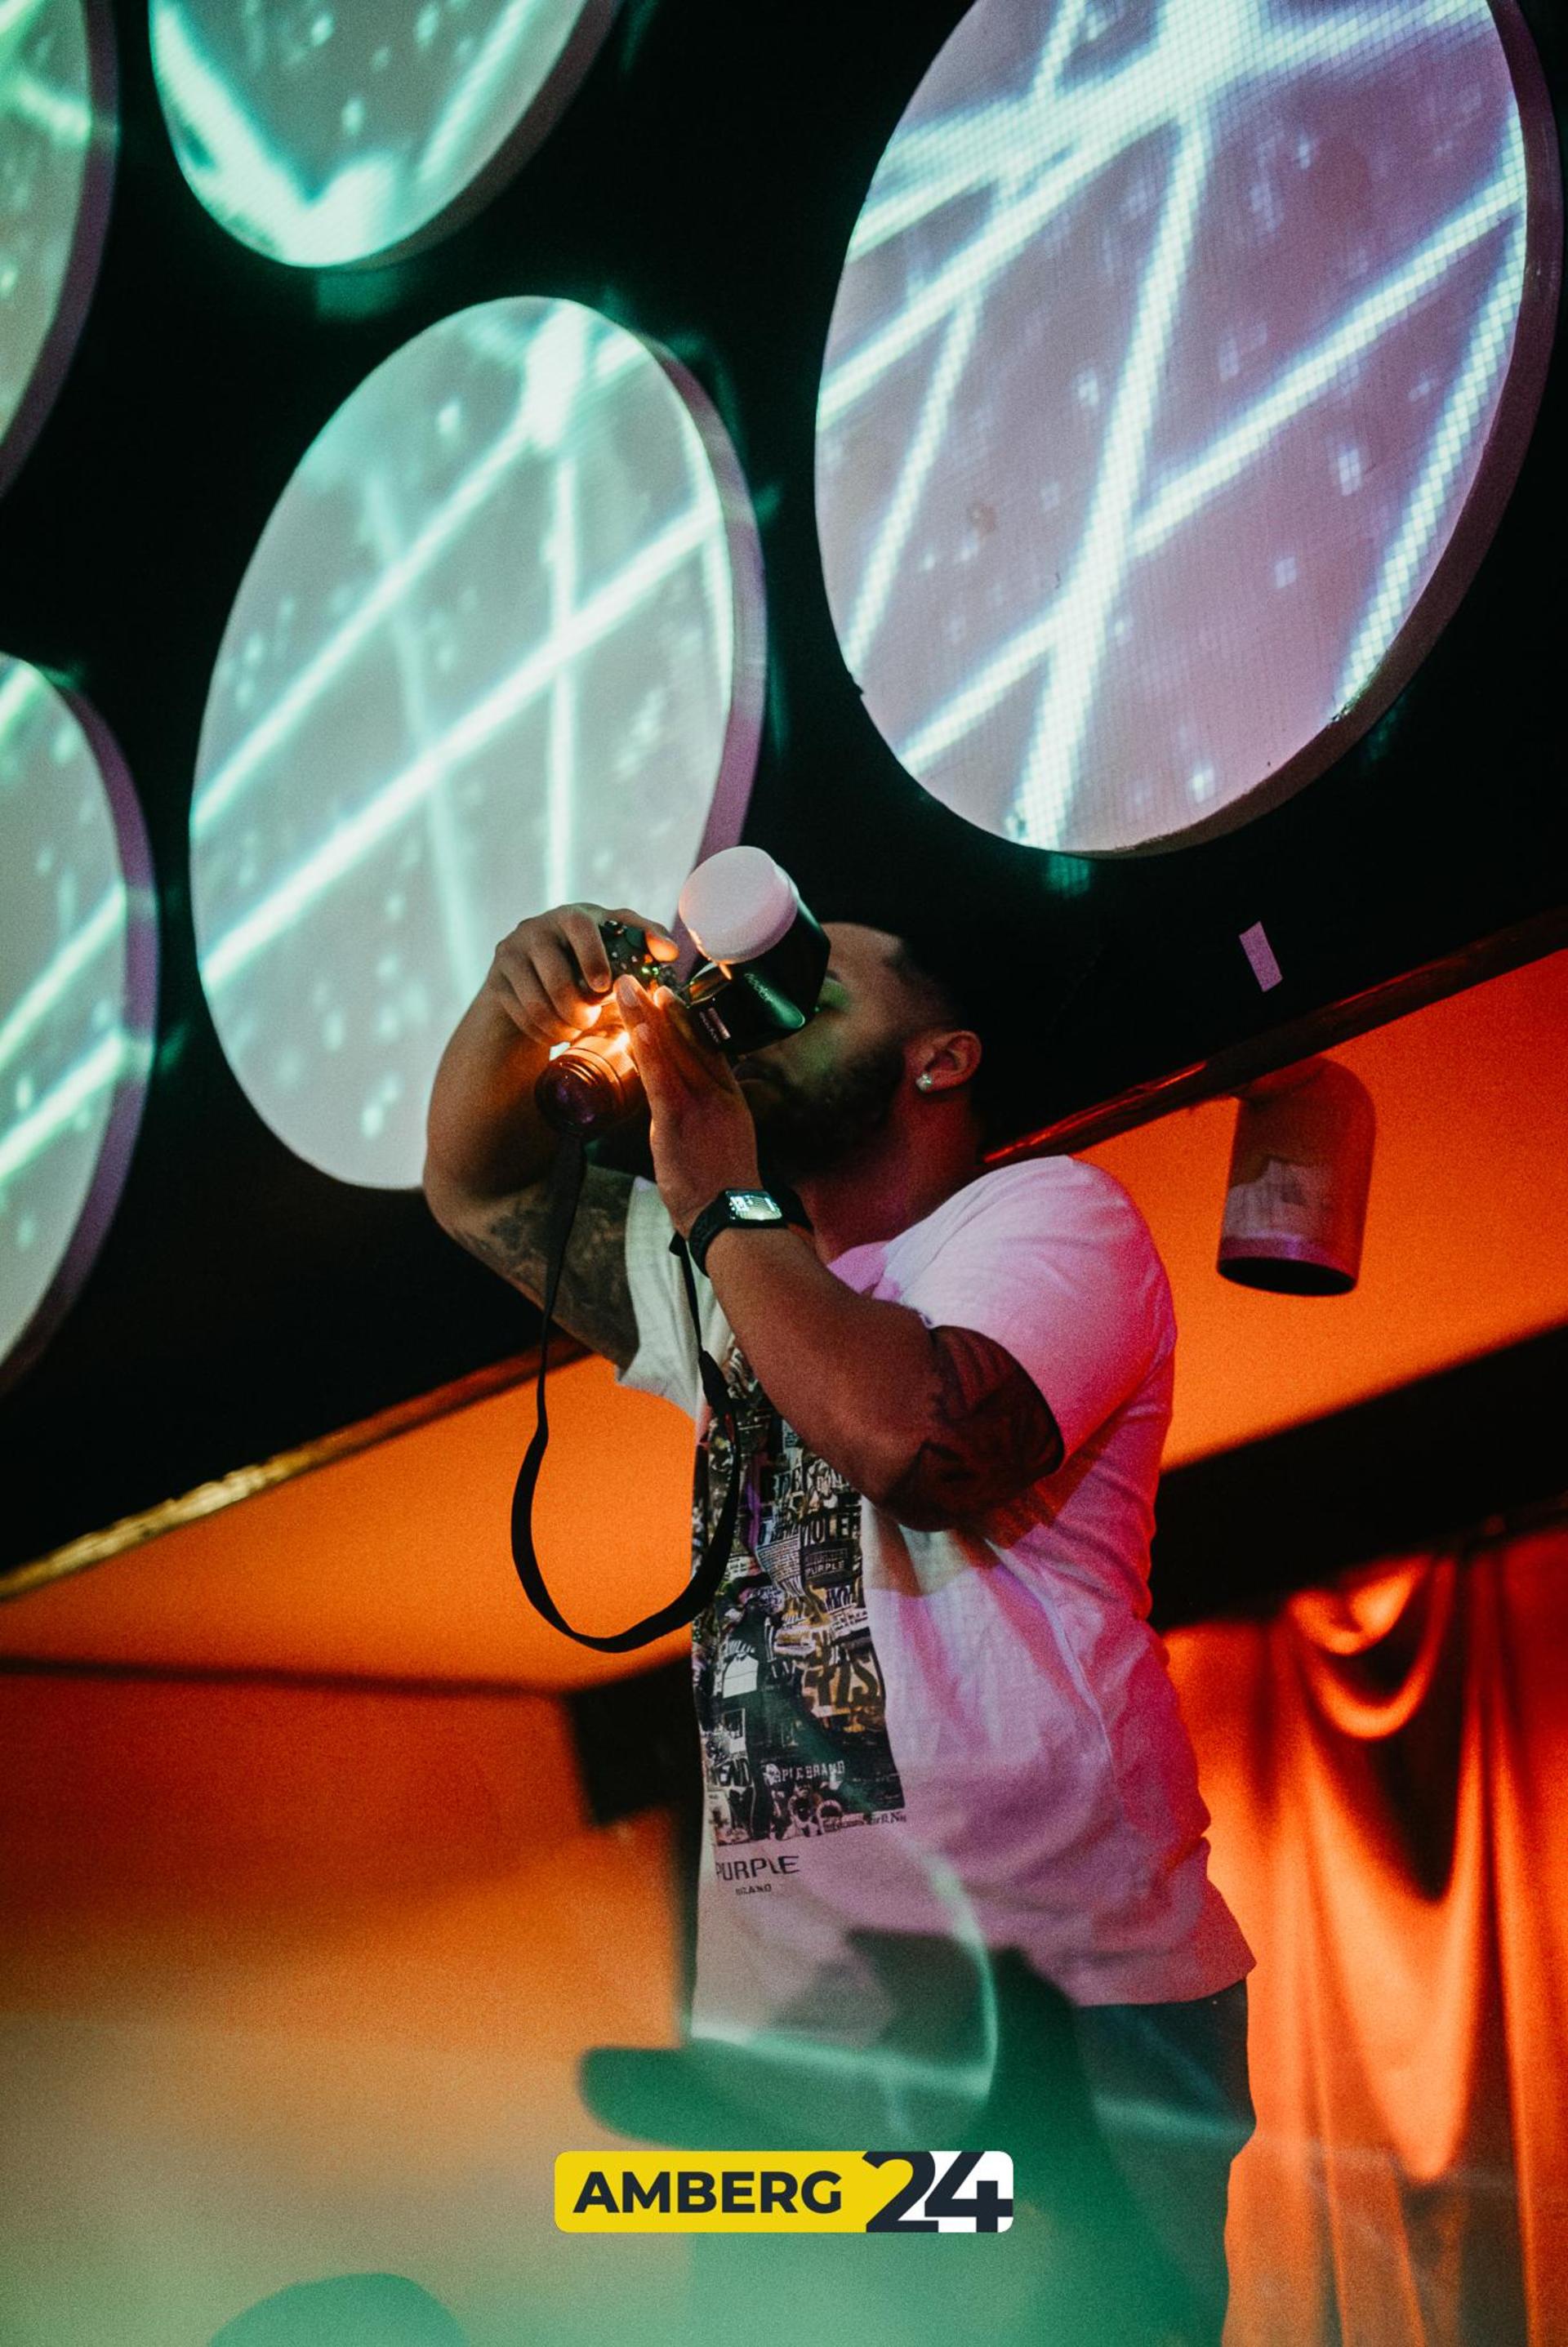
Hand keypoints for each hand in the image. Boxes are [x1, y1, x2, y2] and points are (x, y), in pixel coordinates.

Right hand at [484, 903, 677, 1046]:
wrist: (534, 986)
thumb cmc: (587, 967)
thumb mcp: (616, 952)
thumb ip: (643, 945)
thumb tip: (669, 951)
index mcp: (572, 916)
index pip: (580, 923)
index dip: (593, 954)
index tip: (605, 985)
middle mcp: (537, 927)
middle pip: (555, 970)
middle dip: (577, 1003)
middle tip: (592, 1020)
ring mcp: (511, 952)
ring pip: (536, 997)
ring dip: (560, 1021)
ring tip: (576, 1029)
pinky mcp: (496, 980)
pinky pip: (521, 1013)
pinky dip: (542, 1029)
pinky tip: (556, 1032)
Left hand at [616, 977, 762, 1235]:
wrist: (731, 1217)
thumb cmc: (725, 1189)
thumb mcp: (727, 1144)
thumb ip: (710, 1117)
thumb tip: (691, 1107)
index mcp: (729, 1099)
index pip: (707, 1049)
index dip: (686, 1019)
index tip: (668, 996)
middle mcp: (717, 1095)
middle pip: (687, 1042)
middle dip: (663, 1008)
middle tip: (643, 978)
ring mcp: (699, 1107)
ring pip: (671, 1054)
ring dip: (647, 1018)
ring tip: (629, 989)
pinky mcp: (677, 1125)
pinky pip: (661, 1082)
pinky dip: (651, 1052)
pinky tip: (639, 1028)